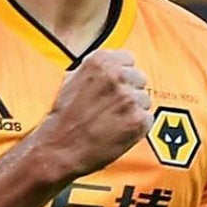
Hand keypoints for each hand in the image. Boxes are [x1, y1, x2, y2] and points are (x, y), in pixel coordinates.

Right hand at [35, 49, 151, 177]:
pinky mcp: (138, 120)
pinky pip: (147, 119)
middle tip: (112, 106)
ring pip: (144, 100)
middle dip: (129, 91)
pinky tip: (118, 130)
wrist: (60, 147)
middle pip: (140, 78)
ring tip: (113, 120)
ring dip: (133, 110)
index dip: (122, 75)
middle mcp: (117, 75)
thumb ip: (97, 70)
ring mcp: (129, 98)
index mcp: (101, 61)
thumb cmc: (64, 117)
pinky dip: (136, 127)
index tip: (116, 85)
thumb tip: (113, 66)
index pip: (129, 60)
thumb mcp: (72, 79)